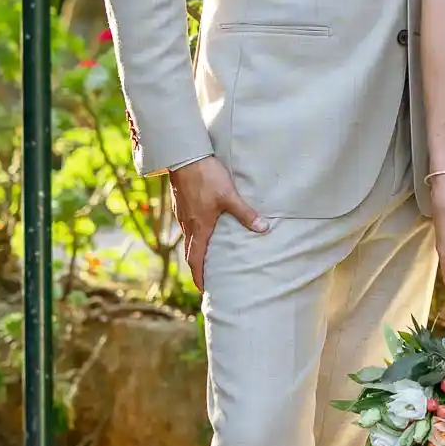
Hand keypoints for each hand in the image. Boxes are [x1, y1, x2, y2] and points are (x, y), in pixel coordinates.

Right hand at [169, 155, 266, 292]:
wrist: (184, 156)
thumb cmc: (206, 177)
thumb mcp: (229, 196)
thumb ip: (245, 213)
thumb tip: (263, 228)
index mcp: (199, 227)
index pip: (196, 259)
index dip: (199, 275)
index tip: (203, 289)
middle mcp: (187, 224)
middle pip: (190, 252)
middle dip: (197, 267)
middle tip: (205, 278)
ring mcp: (182, 213)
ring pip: (188, 237)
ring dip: (195, 249)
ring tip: (206, 255)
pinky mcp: (181, 203)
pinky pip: (186, 224)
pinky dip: (194, 233)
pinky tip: (202, 227)